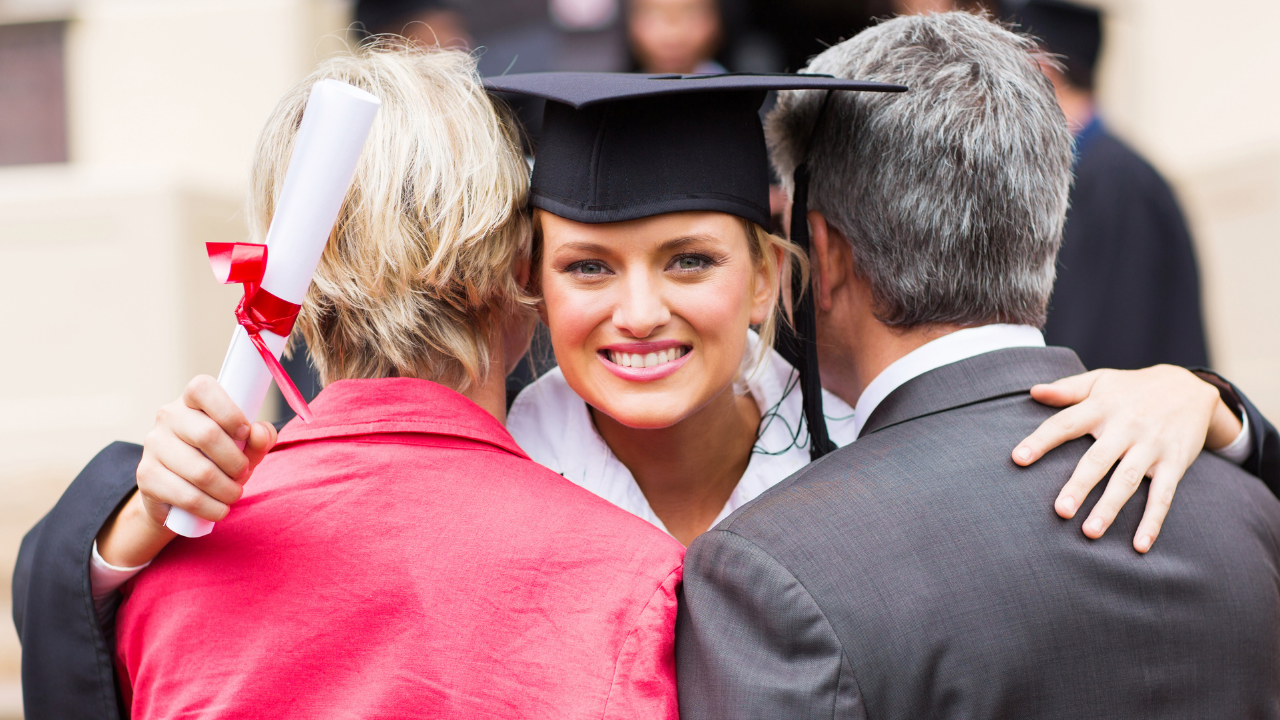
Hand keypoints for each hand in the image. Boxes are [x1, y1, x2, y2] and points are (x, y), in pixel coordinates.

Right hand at [96, 375, 277, 566]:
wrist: (178, 494)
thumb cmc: (218, 460)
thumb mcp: (244, 447)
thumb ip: (259, 437)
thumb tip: (259, 432)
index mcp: (192, 400)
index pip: (203, 389)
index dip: (229, 411)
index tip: (244, 432)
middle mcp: (168, 417)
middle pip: (208, 434)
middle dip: (236, 462)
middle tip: (243, 473)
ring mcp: (153, 445)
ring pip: (200, 471)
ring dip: (227, 490)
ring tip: (234, 494)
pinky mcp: (146, 476)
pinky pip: (186, 496)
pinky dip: (211, 507)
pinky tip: (219, 509)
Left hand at [1010, 365, 1239, 553]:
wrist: (1192, 389)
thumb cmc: (1133, 388)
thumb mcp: (1101, 381)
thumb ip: (1067, 389)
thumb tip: (1033, 391)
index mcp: (1101, 406)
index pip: (1065, 423)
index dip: (1041, 440)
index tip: (1018, 458)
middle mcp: (1126, 427)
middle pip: (1098, 459)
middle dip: (1079, 485)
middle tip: (1060, 511)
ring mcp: (1151, 446)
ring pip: (1128, 480)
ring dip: (1110, 507)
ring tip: (1090, 531)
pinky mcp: (1175, 463)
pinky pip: (1163, 495)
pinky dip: (1153, 521)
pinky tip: (1140, 545)